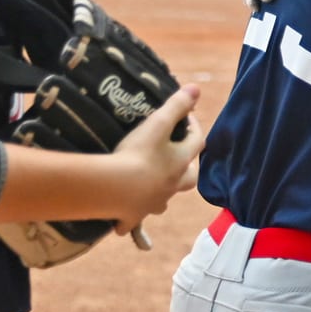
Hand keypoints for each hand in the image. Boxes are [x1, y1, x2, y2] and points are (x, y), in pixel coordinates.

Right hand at [110, 86, 203, 232]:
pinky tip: (123, 221)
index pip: (196, 143)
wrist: (114, 188)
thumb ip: (176, 105)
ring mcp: (152, 203)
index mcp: (180, 163)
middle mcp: (171, 186)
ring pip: (164, 201)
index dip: (194, 128)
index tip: (188, 117)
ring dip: (162, 194)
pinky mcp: (132, 217)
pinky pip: (133, 222)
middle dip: (187, 169)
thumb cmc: (138, 154)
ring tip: (153, 186)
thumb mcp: (157, 124)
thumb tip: (196, 88)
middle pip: (189, 179)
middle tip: (179, 160)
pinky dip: (130, 221)